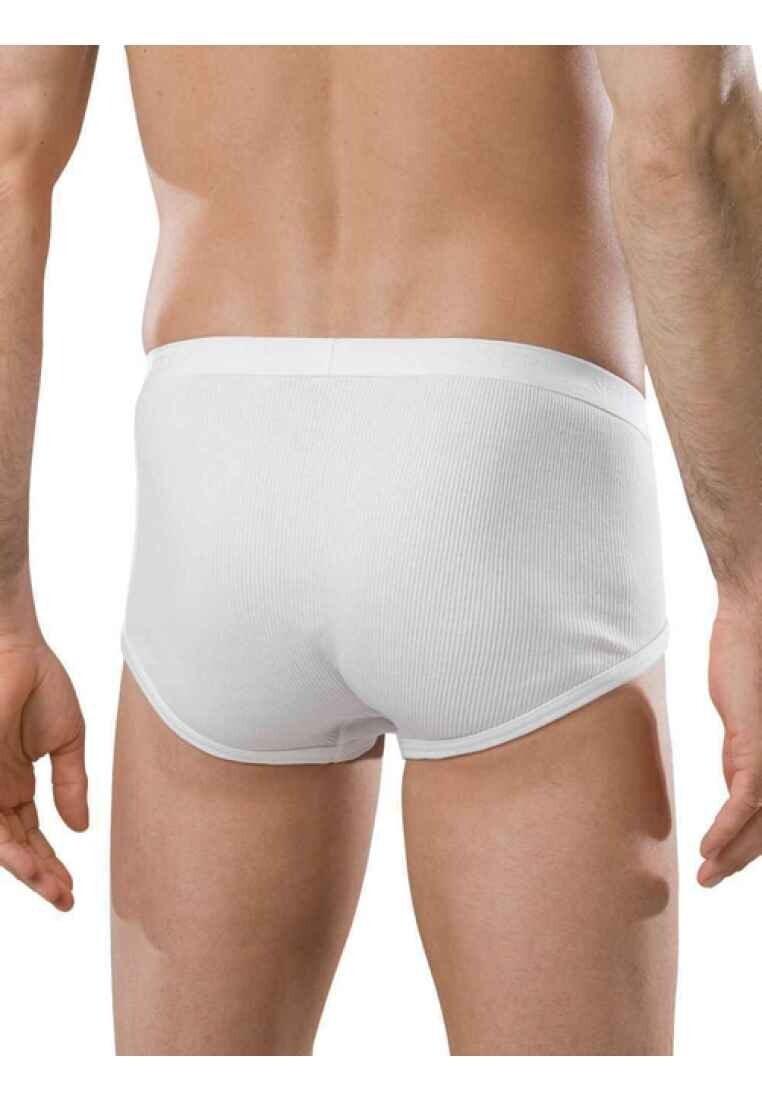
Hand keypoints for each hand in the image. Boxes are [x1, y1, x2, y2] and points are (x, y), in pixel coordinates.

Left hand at [0, 634, 87, 909]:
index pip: (32, 834)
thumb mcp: (68, 739)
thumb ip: (72, 784)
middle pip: (16, 846)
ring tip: (53, 889)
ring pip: (0, 843)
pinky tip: (28, 865)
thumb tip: (81, 826)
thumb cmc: (39, 682)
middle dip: (41, 874)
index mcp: (17, 782)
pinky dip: (7, 849)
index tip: (71, 886)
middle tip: (65, 897)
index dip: (51, 861)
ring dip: (26, 869)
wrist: (14, 651)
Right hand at [699, 595, 761, 886]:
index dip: (750, 843)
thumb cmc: (751, 659)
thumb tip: (735, 787)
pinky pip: (744, 801)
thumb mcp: (747, 722)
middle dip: (742, 857)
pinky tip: (707, 847)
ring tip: (706, 874)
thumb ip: (743, 756)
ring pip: (760, 822)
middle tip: (711, 878)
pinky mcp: (759, 747)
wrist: (754, 619)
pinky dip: (726, 829)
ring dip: (731, 854)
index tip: (725, 863)